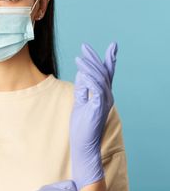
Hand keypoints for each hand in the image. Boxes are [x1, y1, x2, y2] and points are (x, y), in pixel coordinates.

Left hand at [70, 42, 117, 190]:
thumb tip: (82, 72)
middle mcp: (107, 96)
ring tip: (78, 57)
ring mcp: (105, 102)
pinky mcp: (99, 107)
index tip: (112, 46)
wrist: (83, 144)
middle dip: (95, 58)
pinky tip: (82, 71)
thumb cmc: (81, 126)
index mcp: (103, 95)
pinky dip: (90, 78)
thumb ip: (83, 88)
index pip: (107, 74)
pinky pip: (97, 89)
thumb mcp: (80, 102)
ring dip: (89, 66)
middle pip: (104, 72)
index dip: (109, 60)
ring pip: (100, 79)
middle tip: (85, 46)